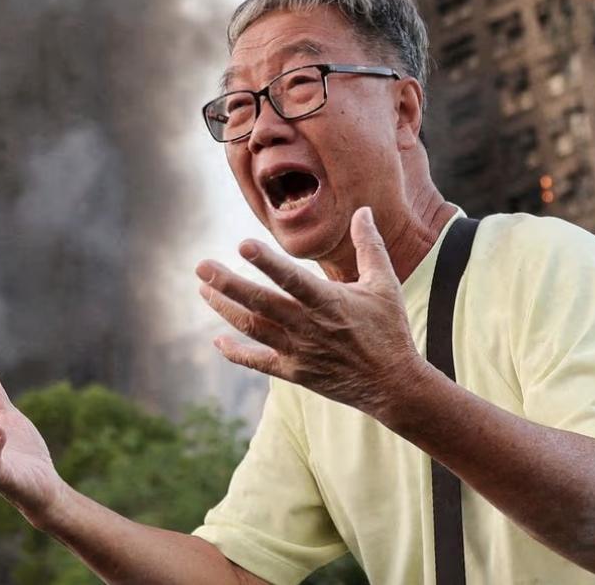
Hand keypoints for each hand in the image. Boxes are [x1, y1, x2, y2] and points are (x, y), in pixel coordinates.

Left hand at [196, 207, 429, 416]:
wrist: (392, 384)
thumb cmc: (389, 329)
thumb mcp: (385, 284)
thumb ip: (370, 245)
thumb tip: (362, 209)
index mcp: (329, 302)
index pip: (293, 279)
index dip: (268, 262)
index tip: (242, 244)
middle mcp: (308, 327)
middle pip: (261, 303)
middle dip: (228, 284)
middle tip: (201, 266)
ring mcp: (298, 351)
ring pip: (253, 328)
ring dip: (225, 309)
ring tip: (202, 290)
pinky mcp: (294, 372)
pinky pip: (258, 362)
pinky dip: (236, 353)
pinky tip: (218, 341)